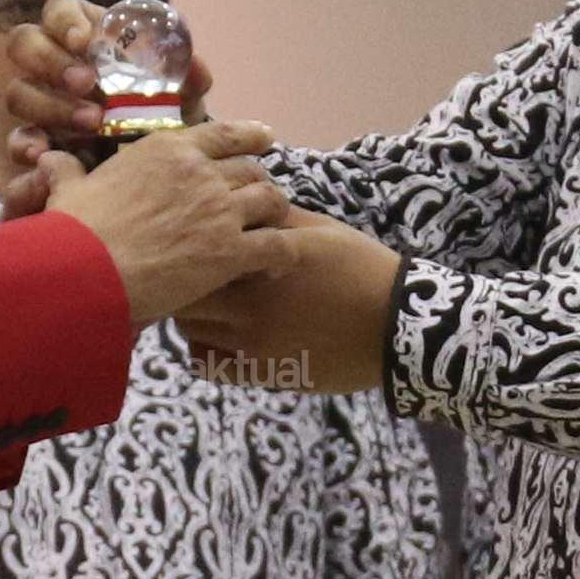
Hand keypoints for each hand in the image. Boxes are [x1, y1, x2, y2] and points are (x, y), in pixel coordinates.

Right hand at [0, 0, 214, 152]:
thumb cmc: (163, 110)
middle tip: (87, 84)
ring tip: (93, 123)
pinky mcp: (34, 140)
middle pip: (24, 43)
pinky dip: (27, 146)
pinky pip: (16, 139)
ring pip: (18, 92)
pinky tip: (45, 155)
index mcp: (84, 33)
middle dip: (51, 62)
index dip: (64, 21)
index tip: (85, 42)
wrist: (154, 164)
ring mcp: (38, 101)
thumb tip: (197, 68)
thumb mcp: (182, 96)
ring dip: (50, 106)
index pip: (58, 10)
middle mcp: (52, 62)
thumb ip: (190, 80)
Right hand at [43, 120, 299, 323]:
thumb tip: (47, 158)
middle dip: (259, 184)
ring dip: (276, 216)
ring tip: (274, 231)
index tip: (264, 138)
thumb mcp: (68, 192)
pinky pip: (278, 247)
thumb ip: (66, 172)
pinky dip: (285, 255)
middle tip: (261, 201)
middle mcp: (200, 172)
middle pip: (251, 169)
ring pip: (272, 201)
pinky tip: (280, 267)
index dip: (249, 136)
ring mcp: (219, 211)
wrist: (82, 273)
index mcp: (166, 150)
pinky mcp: (231, 252)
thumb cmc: (72, 232)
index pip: (222, 133)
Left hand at [179, 214, 399, 394]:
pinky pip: (207, 364)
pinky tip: (215, 340)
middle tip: (190, 275)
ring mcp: (252, 340)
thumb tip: (239, 206)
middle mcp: (249, 300)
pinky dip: (201, 350)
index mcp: (262, 258)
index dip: (189, 244)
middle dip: (183, 280)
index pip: (200, 248)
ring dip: (190, 314)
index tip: (191, 241)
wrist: (396, 325)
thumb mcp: (319, 230)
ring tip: (207, 306)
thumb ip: (273, 219)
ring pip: (188, 327)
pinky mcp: (261, 372)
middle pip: (185, 290)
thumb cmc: (360, 268)